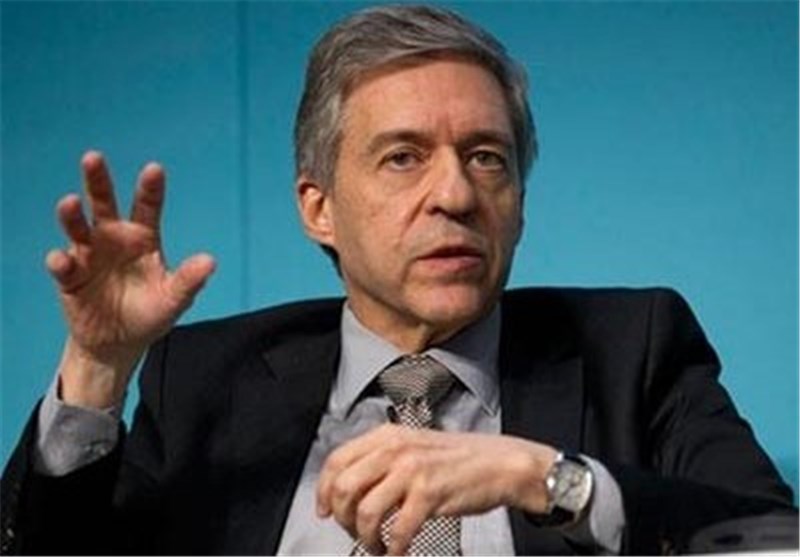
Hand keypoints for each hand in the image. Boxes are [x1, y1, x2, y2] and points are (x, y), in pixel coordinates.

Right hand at [46, 151, 214, 407]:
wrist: (119, 344)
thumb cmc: (149, 315)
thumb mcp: (173, 300)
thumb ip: (189, 281)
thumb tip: (210, 262)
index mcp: (143, 238)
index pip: (147, 207)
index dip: (150, 188)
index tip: (154, 169)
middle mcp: (114, 239)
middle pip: (104, 203)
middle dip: (98, 180)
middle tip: (93, 158)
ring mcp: (89, 255)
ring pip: (77, 226)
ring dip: (71, 215)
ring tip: (70, 203)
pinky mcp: (70, 276)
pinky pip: (63, 264)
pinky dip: (61, 261)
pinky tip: (63, 260)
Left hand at [316, 424, 557, 554]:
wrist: (500, 463)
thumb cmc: (457, 459)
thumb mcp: (414, 447)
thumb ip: (382, 461)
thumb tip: (349, 490)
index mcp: (387, 436)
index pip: (336, 460)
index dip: (323, 490)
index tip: (324, 510)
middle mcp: (395, 449)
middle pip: (343, 487)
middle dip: (343, 518)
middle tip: (354, 531)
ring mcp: (412, 471)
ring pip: (365, 512)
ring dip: (365, 538)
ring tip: (377, 546)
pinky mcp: (429, 494)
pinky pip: (398, 530)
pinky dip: (393, 549)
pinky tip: (398, 552)